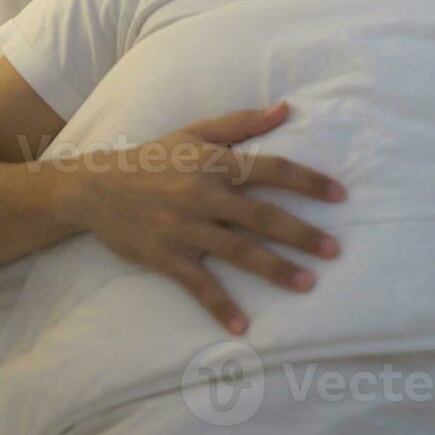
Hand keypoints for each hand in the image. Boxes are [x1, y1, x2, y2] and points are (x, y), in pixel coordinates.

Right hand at [64, 101, 345, 334]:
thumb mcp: (195, 133)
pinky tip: (242, 326)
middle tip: (335, 250)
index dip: (308, 181)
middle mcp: (204, 195)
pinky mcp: (166, 257)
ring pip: (239, 252)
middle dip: (302, 234)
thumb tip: (286, 109)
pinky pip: (198, 285)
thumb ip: (243, 124)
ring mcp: (185, 229)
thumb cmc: (152, 158)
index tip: (340, 195)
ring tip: (308, 284)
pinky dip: (220, 306)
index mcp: (216, 163)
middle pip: (263, 217)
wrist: (93, 188)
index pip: (272, 170)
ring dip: (276, 270)